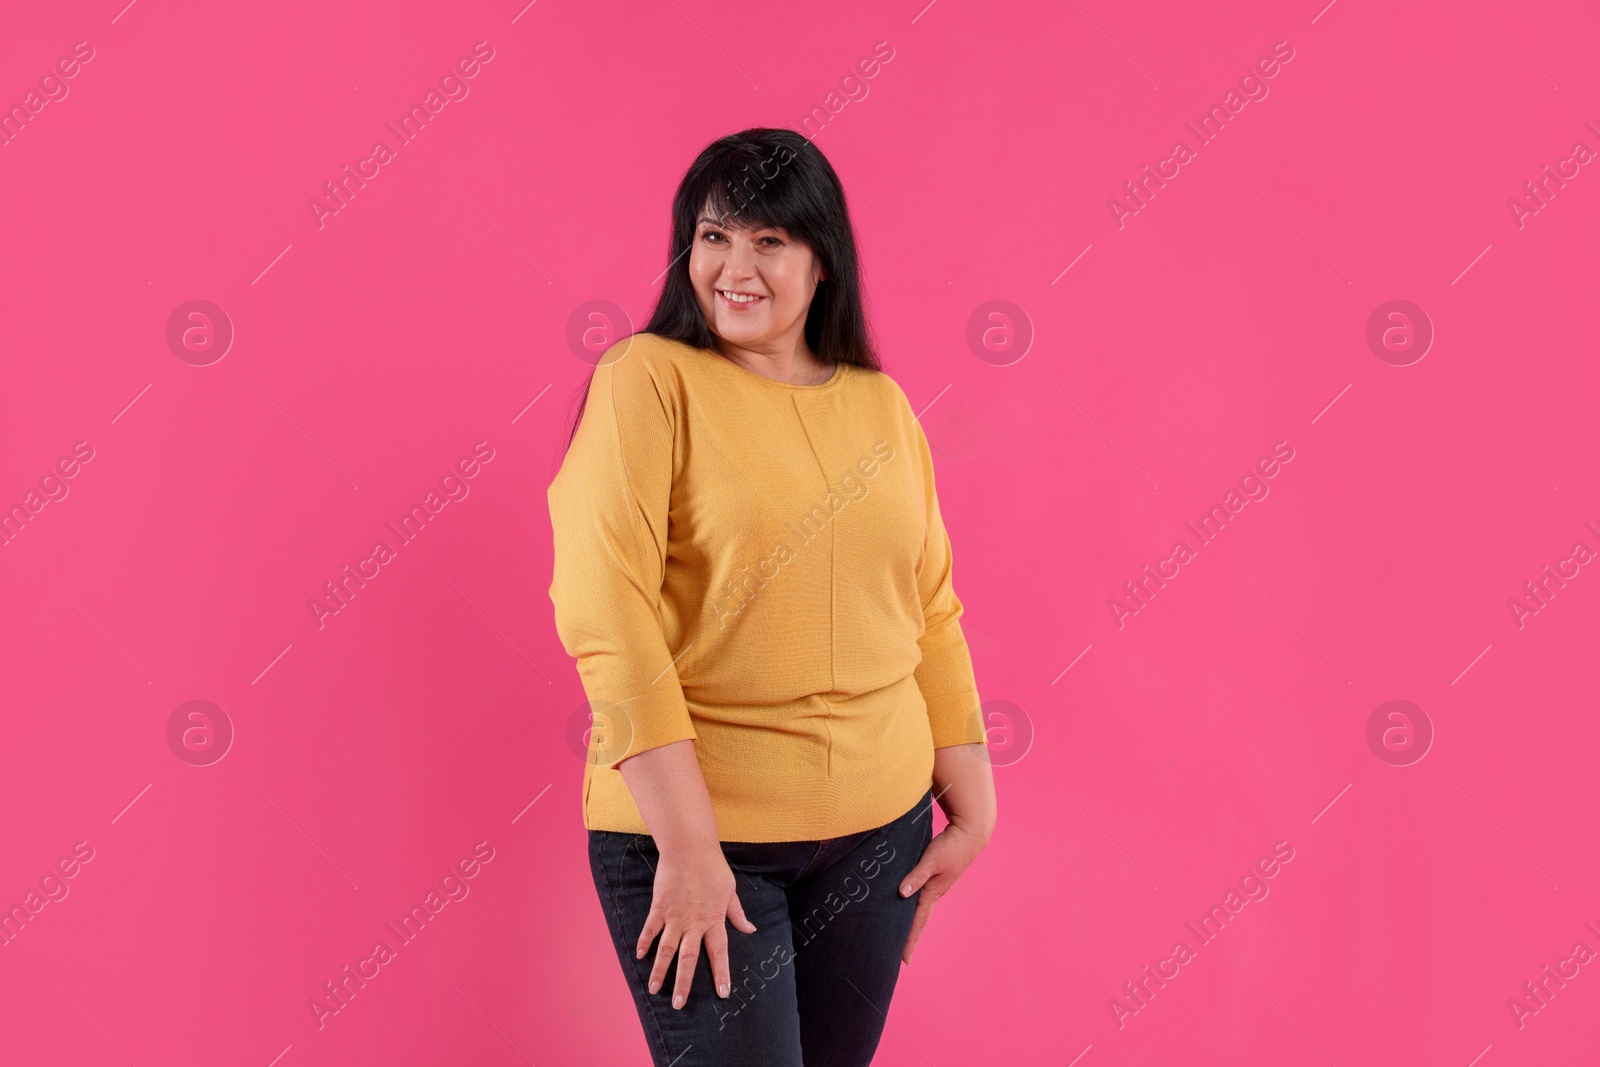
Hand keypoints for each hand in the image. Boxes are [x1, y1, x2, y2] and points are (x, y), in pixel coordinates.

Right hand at [636, 845, 757, 1008]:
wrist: (690, 848)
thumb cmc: (713, 868)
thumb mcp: (730, 891)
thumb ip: (737, 913)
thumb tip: (750, 929)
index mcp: (713, 920)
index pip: (719, 953)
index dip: (721, 974)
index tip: (722, 993)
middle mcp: (693, 923)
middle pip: (688, 959)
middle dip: (683, 983)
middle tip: (679, 1004)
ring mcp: (674, 917)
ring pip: (666, 950)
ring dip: (659, 971)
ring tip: (654, 989)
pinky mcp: (659, 907)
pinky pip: (650, 929)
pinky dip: (644, 943)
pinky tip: (640, 956)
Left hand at [897, 821, 989, 964]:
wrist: (970, 834)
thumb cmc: (951, 846)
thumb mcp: (932, 860)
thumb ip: (917, 875)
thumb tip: (901, 893)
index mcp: (933, 893)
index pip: (918, 922)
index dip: (910, 940)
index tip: (904, 960)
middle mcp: (934, 892)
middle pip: (917, 919)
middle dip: (908, 935)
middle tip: (895, 952)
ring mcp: (935, 885)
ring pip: (917, 906)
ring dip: (908, 919)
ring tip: (896, 931)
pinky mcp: (935, 875)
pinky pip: (919, 892)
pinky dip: (910, 901)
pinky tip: (903, 900)